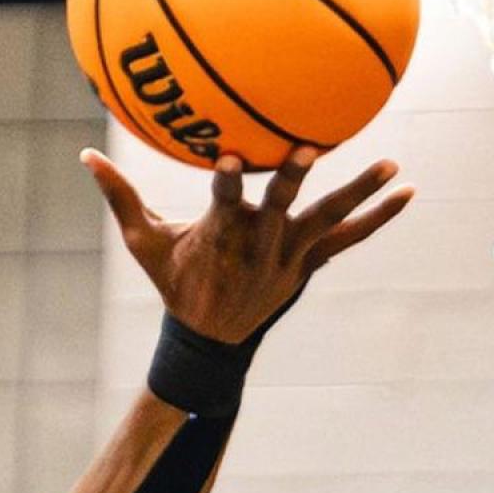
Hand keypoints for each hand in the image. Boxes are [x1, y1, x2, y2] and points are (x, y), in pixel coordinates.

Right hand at [82, 146, 411, 344]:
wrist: (210, 341)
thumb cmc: (175, 284)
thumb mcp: (146, 245)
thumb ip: (121, 197)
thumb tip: (86, 155)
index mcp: (220, 237)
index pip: (223, 206)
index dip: (229, 185)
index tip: (232, 161)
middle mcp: (259, 246)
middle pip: (279, 209)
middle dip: (293, 181)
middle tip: (310, 151)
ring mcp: (288, 256)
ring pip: (325, 220)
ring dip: (358, 194)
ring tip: (391, 167)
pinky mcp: (306, 263)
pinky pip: (348, 238)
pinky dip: (378, 218)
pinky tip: (408, 193)